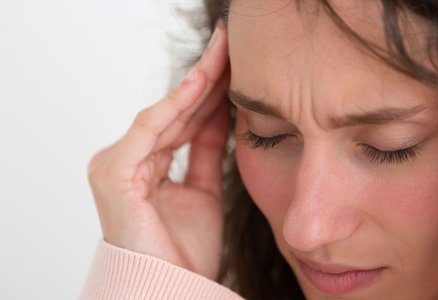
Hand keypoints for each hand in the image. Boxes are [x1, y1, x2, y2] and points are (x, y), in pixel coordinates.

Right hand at [87, 23, 230, 279]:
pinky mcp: (114, 172)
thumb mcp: (205, 190)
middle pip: (174, 112)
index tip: (236, 66)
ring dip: (196, 82)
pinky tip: (202, 81)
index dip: (211, 92)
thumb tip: (224, 114)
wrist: (173, 289)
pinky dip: (176, 105)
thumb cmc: (185, 251)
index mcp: (145, 166)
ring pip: (164, 114)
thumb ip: (208, 152)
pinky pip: (150, 130)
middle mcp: (127, 160)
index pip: (183, 120)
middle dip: (206, 77)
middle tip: (230, 45)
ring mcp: (117, 164)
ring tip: (223, 53)